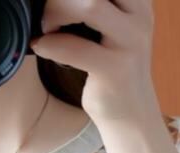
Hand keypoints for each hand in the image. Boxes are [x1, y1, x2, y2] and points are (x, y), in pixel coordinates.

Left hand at [38, 0, 157, 136]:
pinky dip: (50, 44)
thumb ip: (91, 5)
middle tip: (46, 8)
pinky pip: (75, 48)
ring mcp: (131, 42)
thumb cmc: (111, 65)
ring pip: (90, 4)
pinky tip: (40, 46)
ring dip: (56, 10)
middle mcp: (140, 14)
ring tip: (46, 26)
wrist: (132, 116)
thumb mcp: (110, 25)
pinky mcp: (116, 71)